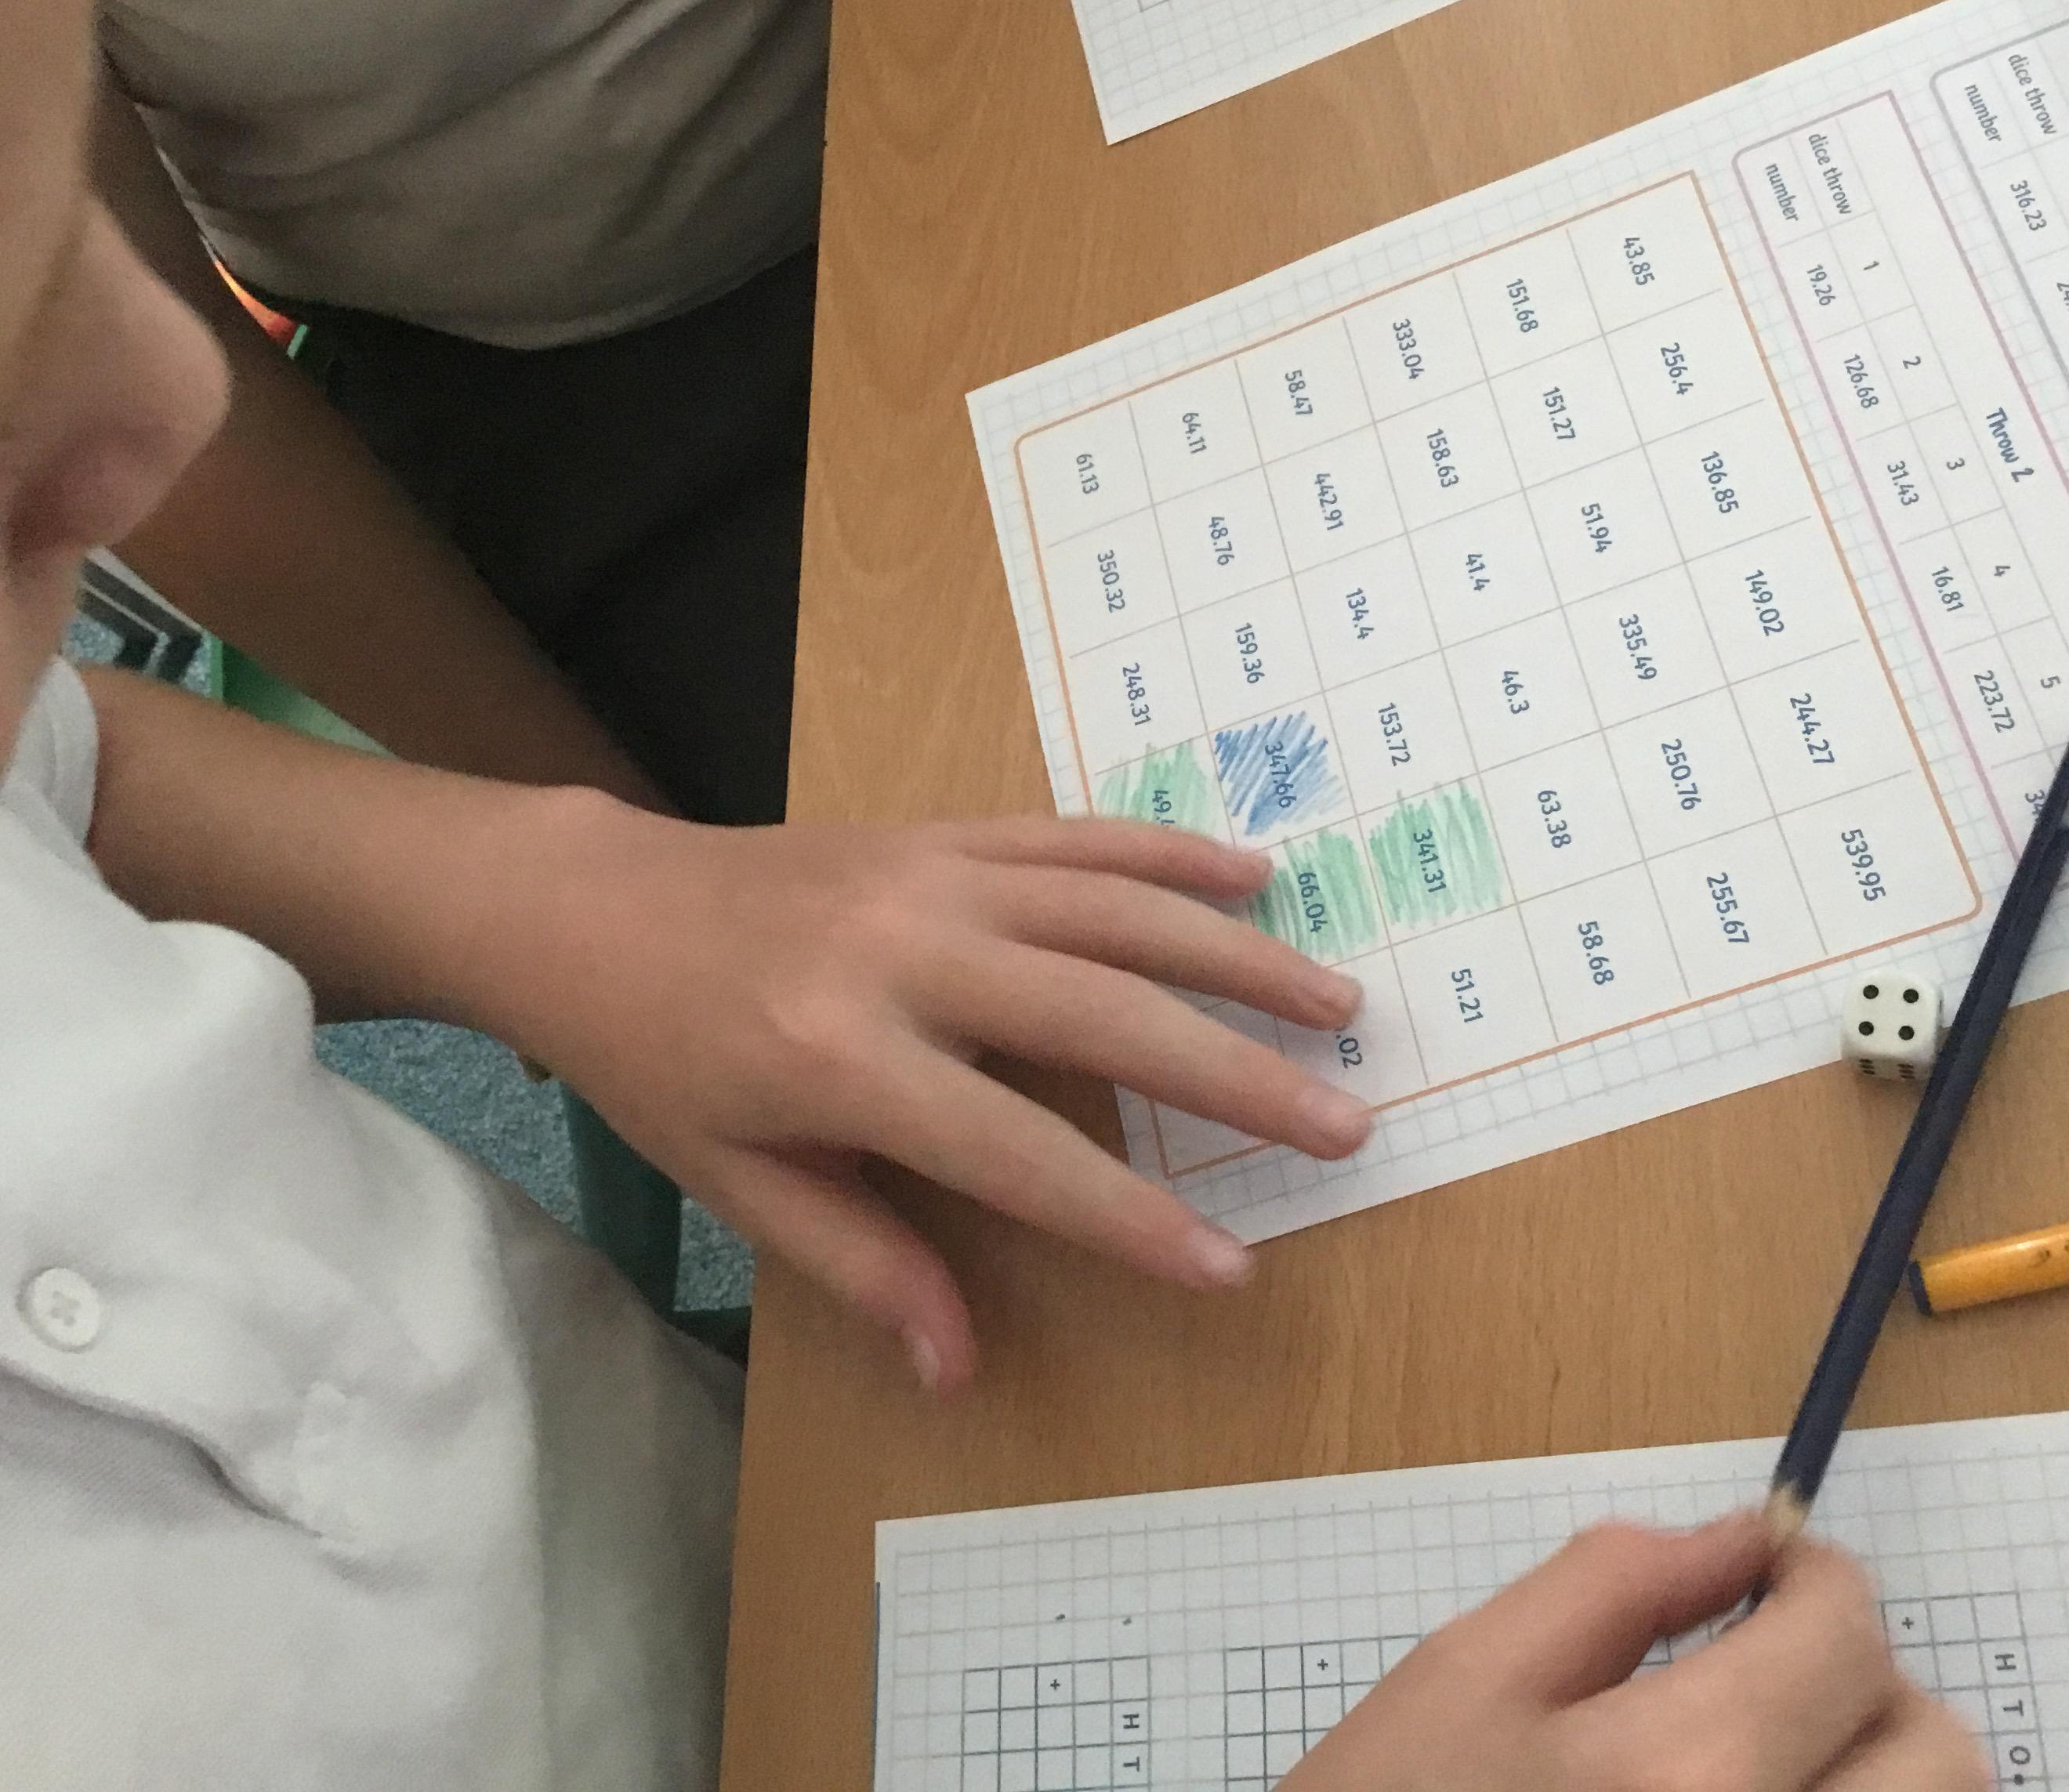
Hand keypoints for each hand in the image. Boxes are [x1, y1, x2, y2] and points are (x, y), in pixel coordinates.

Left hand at [496, 805, 1370, 1388]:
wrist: (591, 907)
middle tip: (1344, 1123)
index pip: (1019, 1156)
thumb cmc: (660, 1062)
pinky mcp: (940, 830)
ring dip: (1237, 957)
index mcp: (842, 1063)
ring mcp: (930, 878)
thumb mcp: (739, 1183)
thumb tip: (959, 1372)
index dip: (1130, 1219)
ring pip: (1115, 911)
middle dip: (1235, 1078)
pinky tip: (1254, 875)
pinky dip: (1169, 853)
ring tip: (1336, 1006)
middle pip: (1104, 1018)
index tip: (1232, 1265)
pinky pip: (1075, 835)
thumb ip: (863, 1264)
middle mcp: (903, 957)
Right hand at [1280, 1515, 1988, 1791]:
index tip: (1772, 1581)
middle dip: (1867, 1691)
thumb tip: (1739, 1537)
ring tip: (1763, 1767)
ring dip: (1869, 1780)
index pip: (1846, 1636)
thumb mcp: (1460, 1684)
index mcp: (1681, 1773)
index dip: (1818, 1583)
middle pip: (1940, 1757)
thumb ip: (1609, 1586)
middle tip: (1769, 1684)